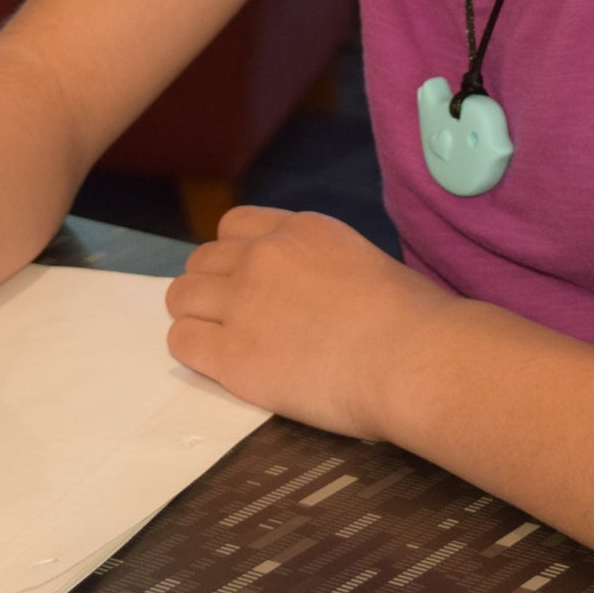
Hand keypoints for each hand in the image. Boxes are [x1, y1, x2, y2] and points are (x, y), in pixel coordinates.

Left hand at [165, 206, 451, 440]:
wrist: (412, 357)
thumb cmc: (412, 320)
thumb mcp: (363, 262)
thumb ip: (323, 267)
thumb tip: (314, 294)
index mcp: (300, 230)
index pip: (234, 226)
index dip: (233, 257)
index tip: (246, 283)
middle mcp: (263, 256)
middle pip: (201, 261)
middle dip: (210, 288)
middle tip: (233, 320)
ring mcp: (242, 303)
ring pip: (181, 297)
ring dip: (195, 317)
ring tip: (221, 343)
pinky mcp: (232, 356)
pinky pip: (182, 342)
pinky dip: (194, 352)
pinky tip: (221, 366)